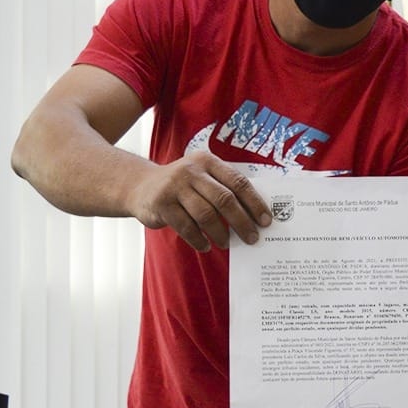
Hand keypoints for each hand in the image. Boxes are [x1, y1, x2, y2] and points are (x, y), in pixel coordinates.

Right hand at [126, 149, 270, 250]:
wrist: (141, 186)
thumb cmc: (183, 186)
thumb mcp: (203, 178)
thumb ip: (224, 189)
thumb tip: (255, 216)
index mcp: (208, 161)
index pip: (238, 182)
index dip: (255, 203)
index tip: (266, 221)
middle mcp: (191, 171)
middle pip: (224, 199)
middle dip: (242, 222)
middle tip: (252, 238)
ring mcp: (174, 186)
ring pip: (206, 215)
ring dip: (220, 233)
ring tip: (226, 243)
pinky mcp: (161, 204)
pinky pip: (186, 227)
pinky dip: (199, 240)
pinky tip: (205, 246)